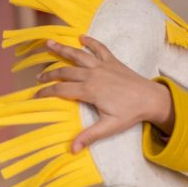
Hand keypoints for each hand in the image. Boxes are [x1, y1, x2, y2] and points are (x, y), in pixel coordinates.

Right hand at [34, 35, 174, 151]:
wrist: (151, 98)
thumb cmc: (130, 113)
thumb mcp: (109, 127)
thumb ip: (89, 136)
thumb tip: (72, 149)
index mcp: (89, 90)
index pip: (61, 90)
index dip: (46, 92)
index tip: (36, 95)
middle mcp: (93, 75)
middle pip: (65, 72)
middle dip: (49, 73)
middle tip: (38, 77)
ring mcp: (102, 66)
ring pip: (78, 55)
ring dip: (62, 49)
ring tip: (48, 43)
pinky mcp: (112, 61)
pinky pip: (99, 48)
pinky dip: (91, 42)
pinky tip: (82, 37)